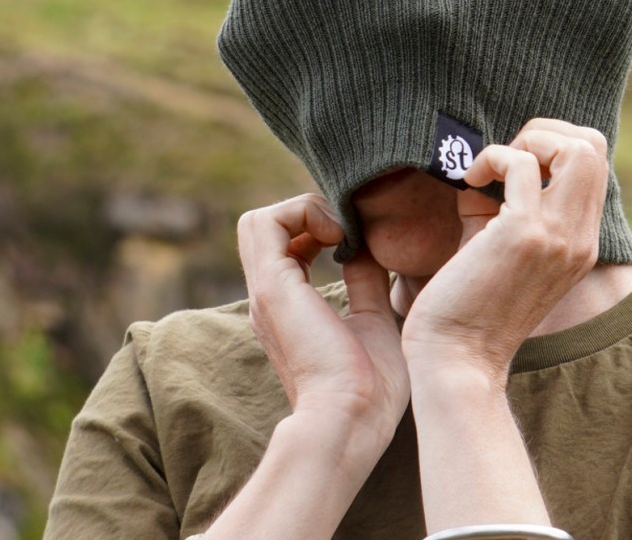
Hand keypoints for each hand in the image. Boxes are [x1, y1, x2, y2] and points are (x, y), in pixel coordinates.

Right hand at [237, 194, 409, 446]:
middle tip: (347, 229)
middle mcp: (269, 296)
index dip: (316, 226)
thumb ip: (364, 282)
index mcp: (288, 306)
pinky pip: (266, 222)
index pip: (284, 244)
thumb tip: (368, 249)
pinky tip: (338, 235)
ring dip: (304, 210)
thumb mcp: (372, 319)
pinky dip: (302, 213)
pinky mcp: (272, 286)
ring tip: (341, 232)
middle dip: (307, 212)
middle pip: (263, 228)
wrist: (352, 422)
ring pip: (259, 221)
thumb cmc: (370, 388)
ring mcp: (266, 291)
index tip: (355, 238)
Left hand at [400, 119, 607, 382]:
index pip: (596, 163)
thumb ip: (505, 205)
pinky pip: (520, 163)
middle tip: (502, 161)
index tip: (511, 165)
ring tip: (490, 170)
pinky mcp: (524, 235)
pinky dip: (491, 158)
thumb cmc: (467, 302)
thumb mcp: (499, 245)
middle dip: (544, 132)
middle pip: (594, 146)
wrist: (456, 359)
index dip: (553, 144)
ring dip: (525, 141)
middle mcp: (579, 238)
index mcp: (580, 242)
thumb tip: (489, 165)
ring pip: (577, 148)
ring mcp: (558, 236)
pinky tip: (467, 182)